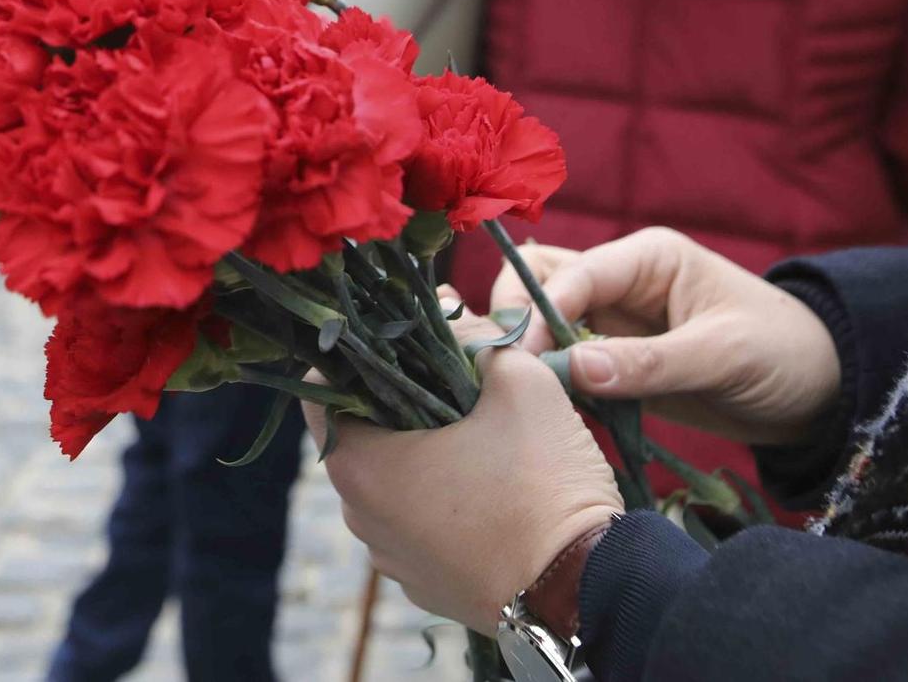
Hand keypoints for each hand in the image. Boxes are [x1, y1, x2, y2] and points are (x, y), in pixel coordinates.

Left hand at [302, 310, 621, 635]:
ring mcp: (392, 561)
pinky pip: (421, 528)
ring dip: (423, 453)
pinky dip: (444, 501)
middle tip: (447, 376)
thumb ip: (478, 340)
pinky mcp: (428, 588)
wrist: (585, 591)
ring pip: (393, 485)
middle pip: (359, 437)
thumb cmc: (542, 480)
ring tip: (476, 430)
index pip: (323, 391)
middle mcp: (359, 518)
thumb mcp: (520, 381)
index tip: (399, 339)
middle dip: (398, 402)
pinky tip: (490, 484)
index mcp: (357, 465)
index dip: (358, 355)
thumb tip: (455, 315)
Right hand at [490, 228, 840, 444]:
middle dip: (516, 323)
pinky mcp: (616, 363)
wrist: (821, 393)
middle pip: (537, 285)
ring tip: (516, 392)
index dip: (536, 315)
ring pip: (541, 322)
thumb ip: (648, 363)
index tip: (521, 364)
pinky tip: (542, 408)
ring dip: (526, 352)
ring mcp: (615, 323)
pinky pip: (564, 364)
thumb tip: (571, 369)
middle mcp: (621, 282)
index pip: (569, 275)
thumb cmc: (783, 355)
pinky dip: (548, 381)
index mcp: (646, 259)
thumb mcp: (722, 356)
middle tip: (510, 375)